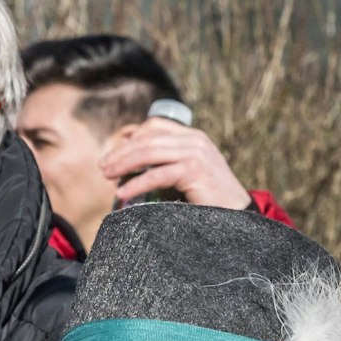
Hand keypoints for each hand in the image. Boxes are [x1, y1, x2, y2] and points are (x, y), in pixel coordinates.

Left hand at [98, 120, 251, 209]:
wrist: (237, 213)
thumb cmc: (208, 197)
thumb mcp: (188, 172)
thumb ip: (167, 163)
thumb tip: (131, 166)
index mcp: (192, 137)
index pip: (155, 126)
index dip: (131, 139)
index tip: (114, 156)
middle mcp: (194, 140)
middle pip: (147, 139)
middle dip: (121, 153)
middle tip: (103, 167)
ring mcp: (196, 154)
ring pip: (149, 153)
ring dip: (123, 165)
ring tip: (107, 177)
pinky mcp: (195, 171)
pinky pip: (157, 174)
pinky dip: (136, 184)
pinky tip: (122, 194)